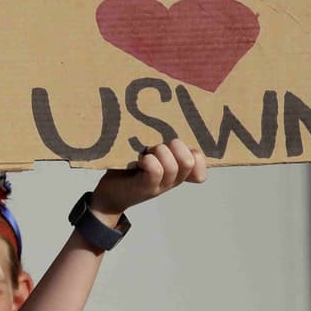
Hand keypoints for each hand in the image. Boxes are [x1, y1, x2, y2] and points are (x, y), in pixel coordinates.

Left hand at [90, 139, 205, 218]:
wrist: (110, 194)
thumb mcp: (152, 154)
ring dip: (158, 153)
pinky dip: (149, 161)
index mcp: (178, 170)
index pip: (200, 163)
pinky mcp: (146, 188)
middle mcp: (173, 179)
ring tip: (146, 154)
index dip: (193, 152)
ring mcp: (161, 185)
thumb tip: (169, 116)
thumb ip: (164, 144)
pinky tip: (140, 161)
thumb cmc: (130, 169)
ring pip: (174, 166)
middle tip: (156, 148)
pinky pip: (157, 171)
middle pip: (189, 161)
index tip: (174, 147)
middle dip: (174, 147)